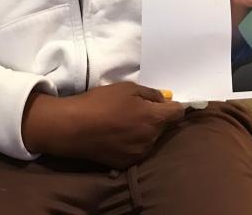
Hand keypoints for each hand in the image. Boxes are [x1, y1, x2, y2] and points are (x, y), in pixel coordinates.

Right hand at [22, 82, 184, 167]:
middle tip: (138, 108)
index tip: (168, 103)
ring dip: (145, 131)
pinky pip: (137, 150)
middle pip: (164, 126)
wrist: (73, 127)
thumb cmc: (101, 102)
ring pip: (151, 139)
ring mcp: (138, 153)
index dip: (174, 106)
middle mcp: (150, 139)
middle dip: (157, 118)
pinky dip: (132, 143)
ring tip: (124, 122)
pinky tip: (117, 135)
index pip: (178, 113)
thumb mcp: (128, 88)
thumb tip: (163, 100)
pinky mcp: (125, 164)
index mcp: (154, 119)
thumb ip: (151, 94)